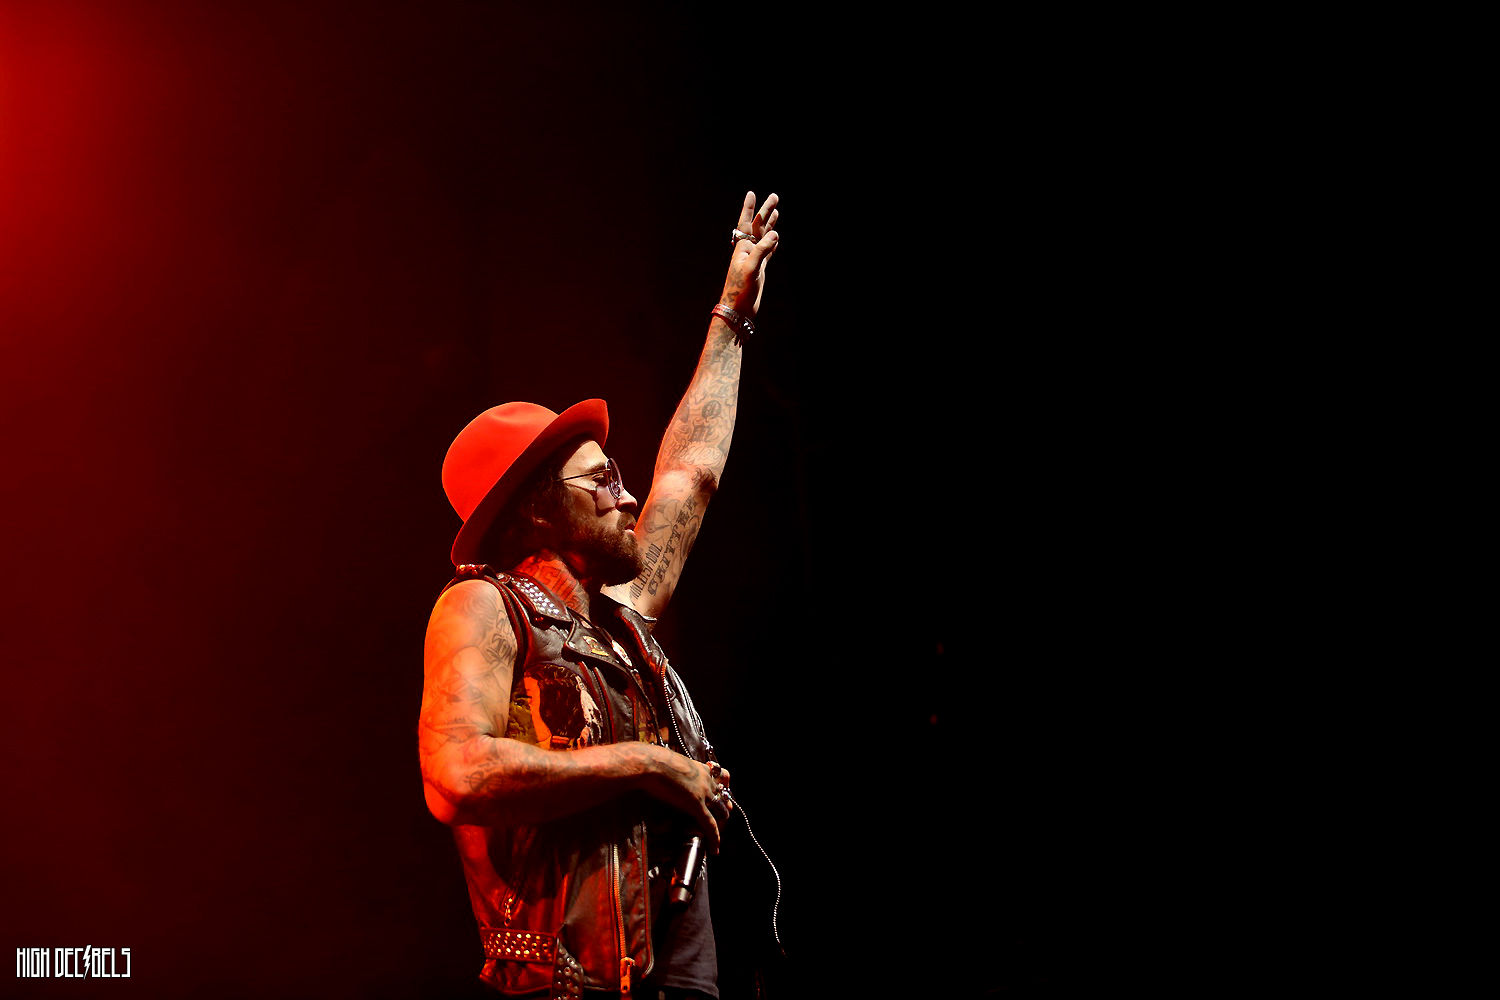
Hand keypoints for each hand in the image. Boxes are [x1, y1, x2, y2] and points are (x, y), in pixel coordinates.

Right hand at [645, 747, 733, 851]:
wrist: (650, 763)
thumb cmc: (652, 760)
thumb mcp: (668, 763)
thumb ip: (672, 772)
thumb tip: (662, 776)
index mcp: (700, 768)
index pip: (721, 778)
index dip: (722, 789)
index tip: (720, 796)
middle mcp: (706, 779)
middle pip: (724, 796)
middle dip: (724, 808)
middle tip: (719, 819)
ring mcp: (703, 792)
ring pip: (721, 811)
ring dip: (720, 824)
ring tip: (716, 835)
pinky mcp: (696, 805)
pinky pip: (710, 825)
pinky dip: (714, 838)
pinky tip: (714, 849)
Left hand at [721, 191, 779, 318]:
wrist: (738, 310)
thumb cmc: (740, 290)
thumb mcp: (751, 268)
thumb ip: (762, 250)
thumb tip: (775, 234)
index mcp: (742, 248)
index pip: (746, 223)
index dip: (749, 208)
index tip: (752, 193)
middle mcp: (747, 251)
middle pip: (758, 226)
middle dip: (766, 211)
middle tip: (774, 197)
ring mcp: (754, 259)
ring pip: (764, 237)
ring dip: (770, 224)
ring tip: (776, 212)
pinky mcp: (759, 269)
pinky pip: (768, 251)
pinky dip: (773, 243)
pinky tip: (776, 238)